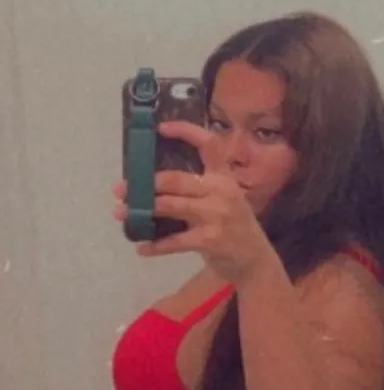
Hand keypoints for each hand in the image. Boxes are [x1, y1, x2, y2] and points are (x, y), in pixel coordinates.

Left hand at [112, 121, 273, 285]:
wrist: (255, 261)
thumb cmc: (235, 228)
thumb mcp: (226, 200)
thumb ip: (200, 189)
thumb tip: (155, 185)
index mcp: (224, 177)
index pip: (209, 144)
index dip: (185, 131)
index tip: (161, 128)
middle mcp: (221, 191)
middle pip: (175, 179)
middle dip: (145, 184)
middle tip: (122, 190)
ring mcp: (216, 215)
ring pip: (170, 205)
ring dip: (142, 210)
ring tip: (122, 213)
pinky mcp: (209, 240)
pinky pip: (174, 240)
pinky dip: (155, 246)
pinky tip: (142, 248)